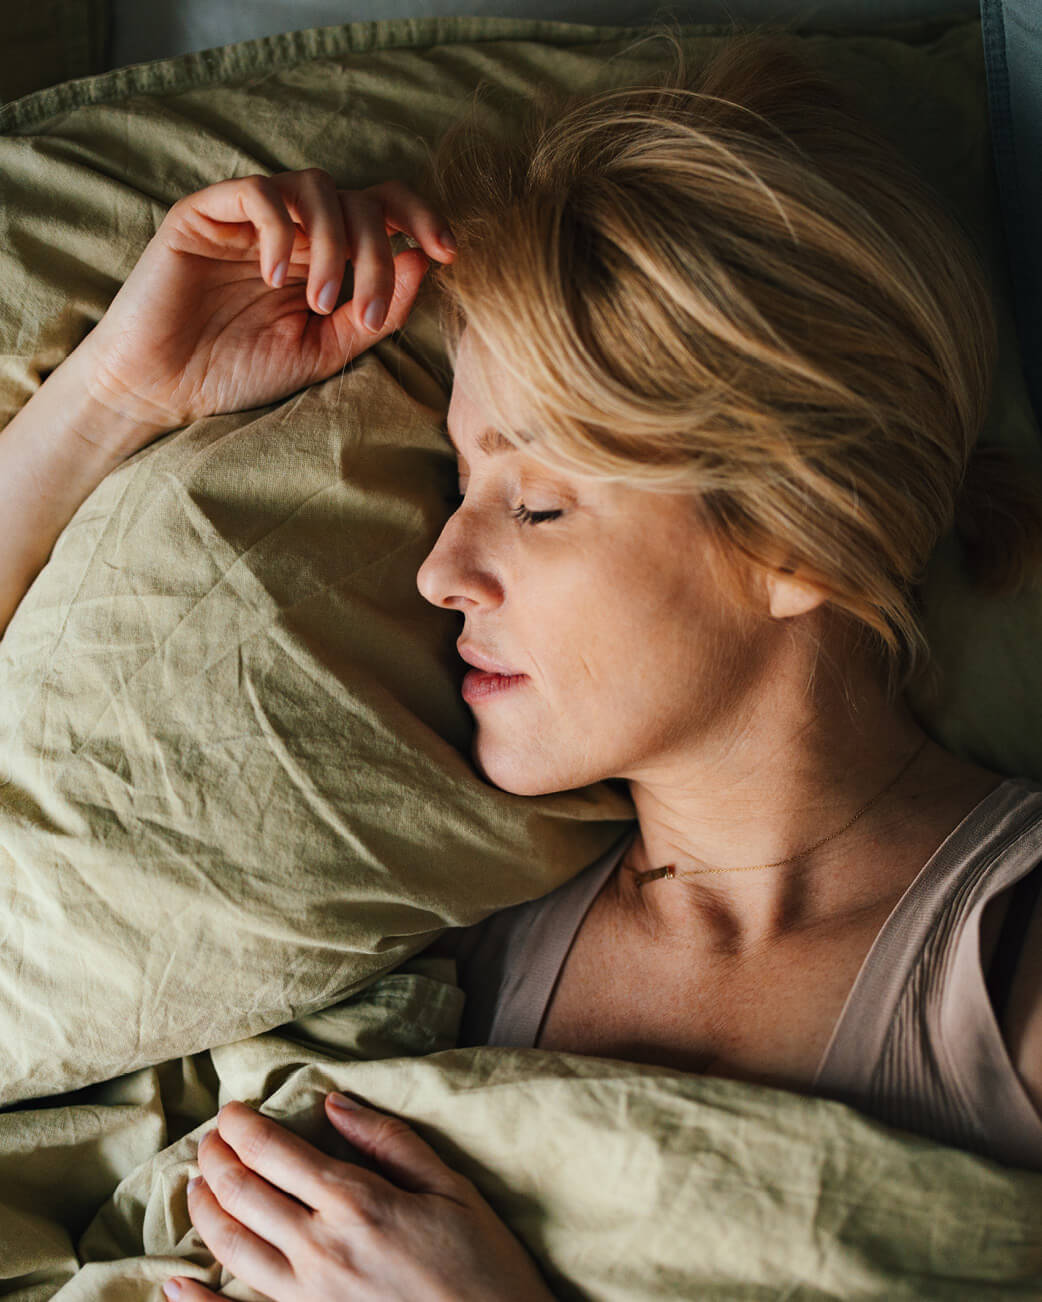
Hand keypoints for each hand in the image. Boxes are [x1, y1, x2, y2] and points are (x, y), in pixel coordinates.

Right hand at [78, 169, 455, 451]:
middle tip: (362, 310)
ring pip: (316, 187)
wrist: (164, 389)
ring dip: (332, 244)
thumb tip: (423, 262)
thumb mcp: (325, 350)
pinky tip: (273, 277)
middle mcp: (295, 229)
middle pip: (361, 202)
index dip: (422, 220)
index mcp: (327, 256)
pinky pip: (259, 192)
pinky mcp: (206, 213)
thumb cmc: (241, 371)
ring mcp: (252, 217)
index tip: (448, 253)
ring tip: (317, 302)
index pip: (386, 210)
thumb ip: (374, 312)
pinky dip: (279, 230)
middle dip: (377, 254)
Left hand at [166, 1095, 555, 1301]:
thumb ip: (389, 1142)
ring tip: (198, 1183)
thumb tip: (333, 1104)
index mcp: (358, 1203)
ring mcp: (308, 1298)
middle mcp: (321, 1249)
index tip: (231, 1110)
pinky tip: (174, 1282)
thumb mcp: (451, 1188)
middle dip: (217, 1158)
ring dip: (206, 1209)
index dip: (243, 1126)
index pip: (276, 1153)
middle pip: (244, 1194)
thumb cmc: (484, 1264)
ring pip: (232, 1248)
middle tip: (210, 1138)